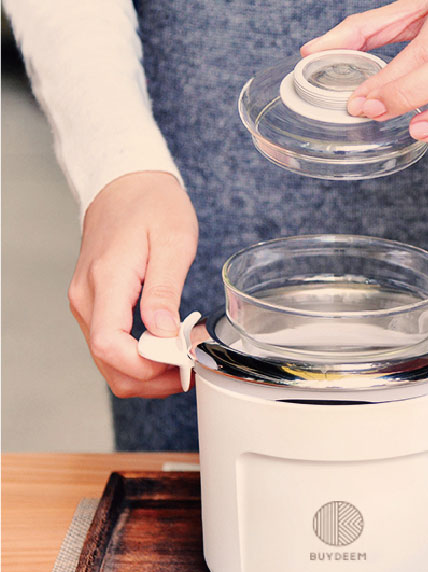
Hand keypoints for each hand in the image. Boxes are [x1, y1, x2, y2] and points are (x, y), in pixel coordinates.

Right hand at [68, 171, 198, 397]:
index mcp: (107, 282)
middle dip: (151, 380)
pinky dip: (139, 360)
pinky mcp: (94, 308)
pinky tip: (167, 350)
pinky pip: (112, 348)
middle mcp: (88, 299)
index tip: (180, 361)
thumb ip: (165, 290)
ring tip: (182, 360)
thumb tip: (162, 331)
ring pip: (109, 364)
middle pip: (109, 365)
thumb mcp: (173, 241)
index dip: (147, 366)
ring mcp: (87, 305)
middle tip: (189, 369)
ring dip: (147, 374)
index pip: (110, 346)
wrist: (127, 185)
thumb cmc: (152, 206)